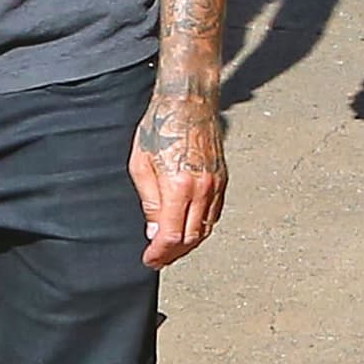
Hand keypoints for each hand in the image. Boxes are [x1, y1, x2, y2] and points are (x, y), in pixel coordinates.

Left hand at [129, 90, 227, 268]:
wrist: (188, 103)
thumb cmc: (160, 127)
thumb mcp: (141, 164)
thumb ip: (148, 201)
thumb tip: (154, 232)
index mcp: (179, 186)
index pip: (172, 235)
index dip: (160, 253)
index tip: (150, 260)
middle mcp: (202, 189)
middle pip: (191, 238)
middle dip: (174, 254)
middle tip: (158, 259)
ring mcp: (216, 185)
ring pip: (205, 229)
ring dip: (189, 244)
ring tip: (171, 249)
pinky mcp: (222, 179)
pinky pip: (214, 214)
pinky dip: (201, 227)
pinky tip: (188, 229)